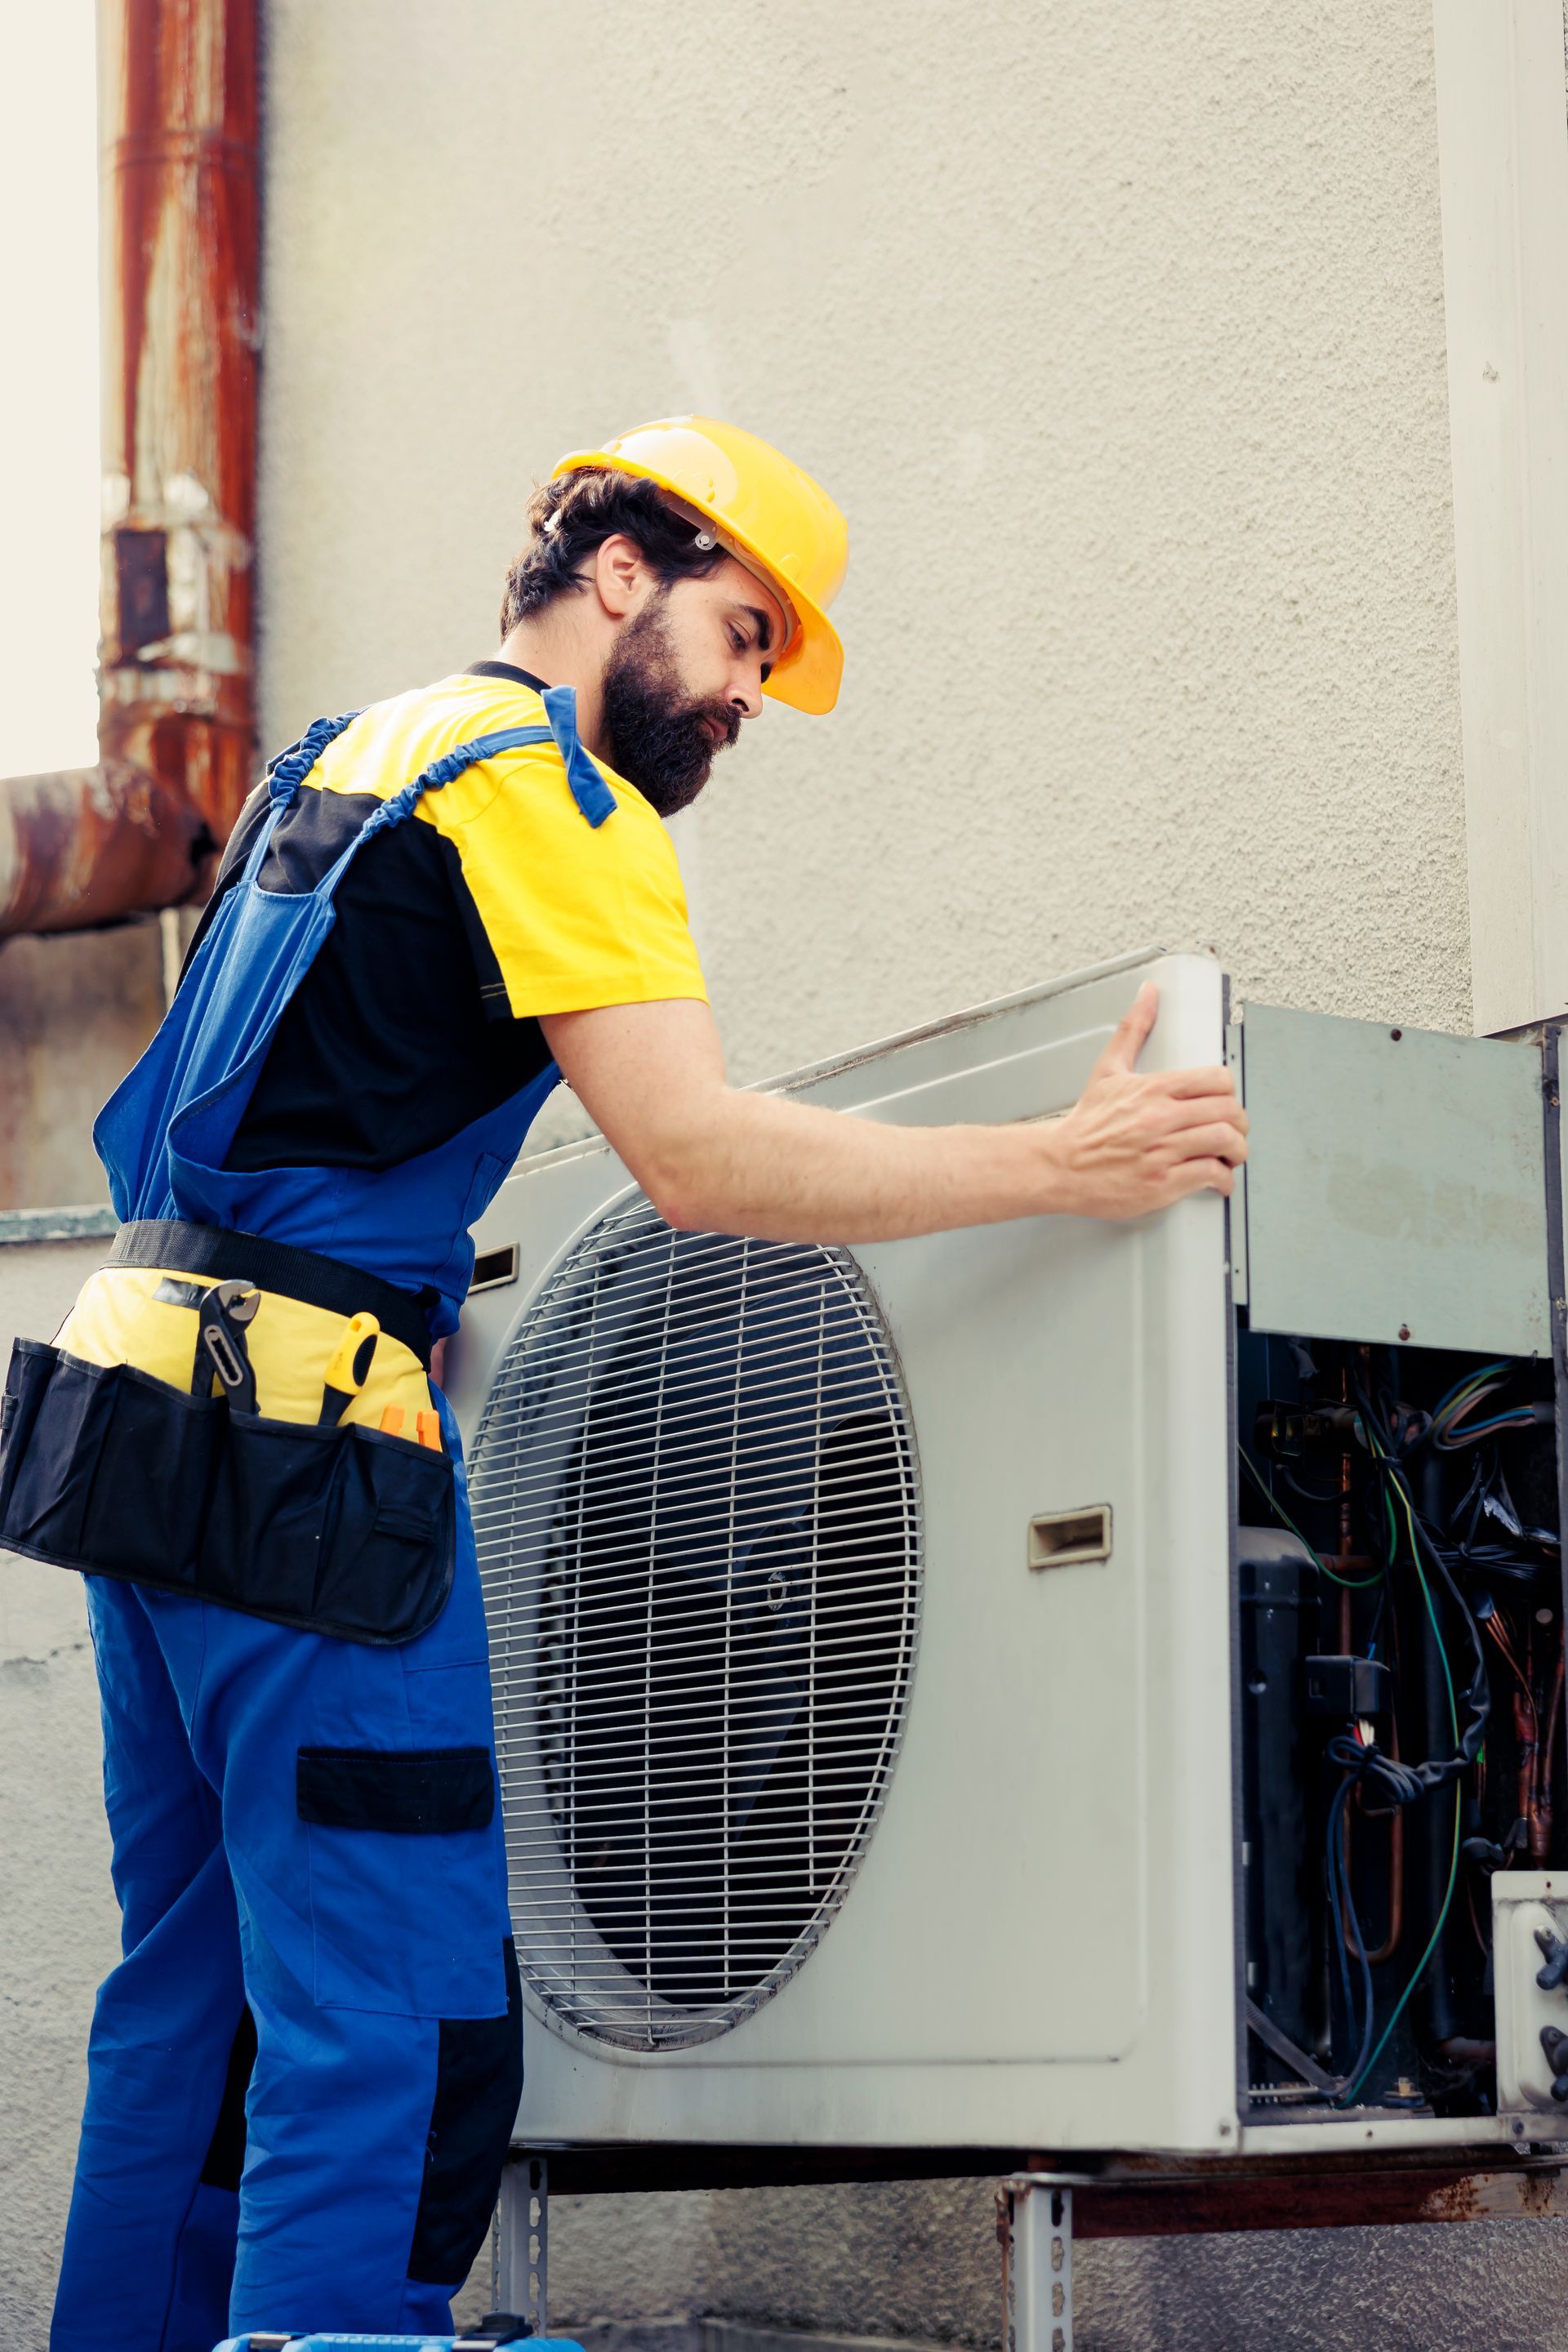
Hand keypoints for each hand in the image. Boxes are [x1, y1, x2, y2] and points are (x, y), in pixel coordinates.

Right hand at [1045, 983, 1247, 1219]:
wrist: (1061, 1165)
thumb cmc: (1086, 1125)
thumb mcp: (1108, 1070)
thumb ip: (1133, 1030)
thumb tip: (1149, 995)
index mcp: (1154, 1089)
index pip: (1217, 1080)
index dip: (1230, 1091)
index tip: (1225, 1101)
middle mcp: (1161, 1119)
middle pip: (1229, 1112)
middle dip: (1240, 1124)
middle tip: (1234, 1131)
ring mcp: (1162, 1152)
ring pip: (1225, 1142)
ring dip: (1237, 1152)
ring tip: (1231, 1156)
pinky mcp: (1162, 1183)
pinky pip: (1210, 1176)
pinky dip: (1223, 1180)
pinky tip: (1218, 1180)